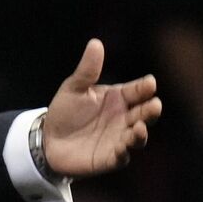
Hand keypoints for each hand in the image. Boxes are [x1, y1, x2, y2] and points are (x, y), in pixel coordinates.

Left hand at [42, 39, 162, 176]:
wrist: (47, 140)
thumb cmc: (65, 112)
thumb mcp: (74, 88)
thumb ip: (87, 70)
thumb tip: (95, 43)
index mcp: (118, 99)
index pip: (138, 91)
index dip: (145, 87)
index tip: (150, 83)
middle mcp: (124, 119)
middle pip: (144, 113)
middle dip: (151, 110)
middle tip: (155, 105)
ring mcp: (119, 139)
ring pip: (138, 136)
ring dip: (141, 132)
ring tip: (140, 126)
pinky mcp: (110, 158)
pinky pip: (121, 156)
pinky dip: (124, 152)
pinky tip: (123, 147)